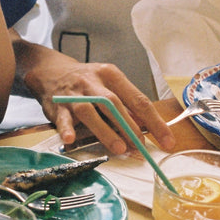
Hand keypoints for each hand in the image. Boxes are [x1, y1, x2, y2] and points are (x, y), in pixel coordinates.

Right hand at [25, 57, 176, 154]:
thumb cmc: (87, 82)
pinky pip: (62, 118)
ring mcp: (74, 94)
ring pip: (90, 111)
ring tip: (118, 148)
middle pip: (114, 104)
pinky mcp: (57, 105)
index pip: (138, 100)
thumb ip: (126, 105)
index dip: (154, 122)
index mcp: (111, 75)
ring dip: (105, 130)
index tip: (167, 141)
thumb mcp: (109, 84)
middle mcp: (93, 82)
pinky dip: (67, 129)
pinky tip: (71, 140)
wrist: (52, 71)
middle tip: (141, 147)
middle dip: (130, 127)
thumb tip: (147, 128)